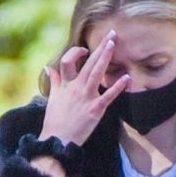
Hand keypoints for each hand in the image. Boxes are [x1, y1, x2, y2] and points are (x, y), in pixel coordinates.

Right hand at [40, 31, 130, 149]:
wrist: (57, 141)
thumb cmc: (54, 122)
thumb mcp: (52, 99)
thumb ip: (54, 82)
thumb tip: (48, 68)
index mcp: (65, 85)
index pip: (67, 61)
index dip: (76, 52)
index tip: (85, 50)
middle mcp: (76, 88)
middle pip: (88, 62)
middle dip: (100, 47)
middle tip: (112, 34)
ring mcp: (86, 98)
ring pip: (97, 73)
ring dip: (105, 57)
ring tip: (113, 44)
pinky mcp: (95, 109)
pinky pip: (108, 96)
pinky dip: (118, 87)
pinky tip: (127, 77)